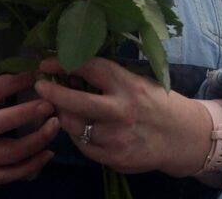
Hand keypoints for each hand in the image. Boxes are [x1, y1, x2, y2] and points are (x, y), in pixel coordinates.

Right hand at [0, 32, 58, 192]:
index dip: (17, 80)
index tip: (36, 71)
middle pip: (7, 122)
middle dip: (34, 110)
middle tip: (54, 99)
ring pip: (12, 153)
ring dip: (38, 140)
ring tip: (56, 124)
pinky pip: (6, 176)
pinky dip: (29, 168)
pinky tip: (46, 155)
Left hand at [35, 57, 210, 176]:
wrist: (182, 136)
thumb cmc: (153, 102)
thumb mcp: (134, 81)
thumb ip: (105, 78)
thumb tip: (66, 72)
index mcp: (127, 85)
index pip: (88, 68)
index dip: (62, 63)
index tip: (46, 62)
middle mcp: (122, 111)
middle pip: (75, 102)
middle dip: (52, 92)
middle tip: (40, 85)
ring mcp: (118, 138)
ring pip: (75, 126)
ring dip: (64, 115)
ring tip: (63, 108)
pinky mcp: (116, 159)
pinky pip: (84, 146)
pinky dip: (79, 136)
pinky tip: (82, 127)